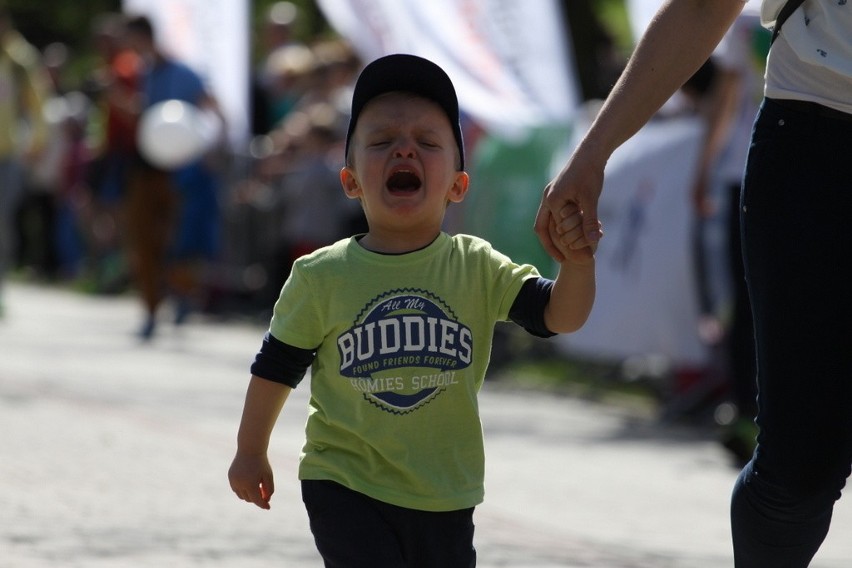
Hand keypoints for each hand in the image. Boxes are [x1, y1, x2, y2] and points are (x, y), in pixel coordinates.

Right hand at [228, 452, 274, 509]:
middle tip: (264, 492)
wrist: (250, 449)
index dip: (263, 505)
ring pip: (241, 496)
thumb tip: (266, 500)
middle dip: (256, 498)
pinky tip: (249, 483)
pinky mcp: (230, 477)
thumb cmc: (262, 463)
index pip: (256, 500)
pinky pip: (236, 489)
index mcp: (250, 484)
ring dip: (249, 495)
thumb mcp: (268, 476)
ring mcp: (233, 481)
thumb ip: (269, 489)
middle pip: (249, 499)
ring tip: (256, 486)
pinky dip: (242, 489)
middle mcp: (240, 484)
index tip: (268, 507)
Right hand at [535, 145, 604, 260]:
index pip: (547, 231)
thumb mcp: (591, 199)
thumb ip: (590, 221)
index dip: (555, 247)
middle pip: (542, 228)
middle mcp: (547, 198)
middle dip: (551, 244)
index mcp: (551, 201)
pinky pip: (555, 213)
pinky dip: (562, 224)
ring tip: (567, 248)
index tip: (565, 260)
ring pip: (548, 221)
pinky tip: (574, 231)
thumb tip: (593, 241)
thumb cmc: (590, 173)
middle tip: (562, 258)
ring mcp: (551, 194)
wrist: (591, 152)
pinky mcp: (559, 191)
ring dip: (556, 234)